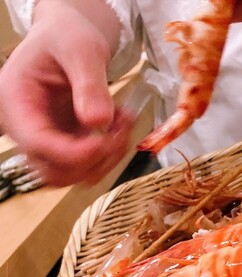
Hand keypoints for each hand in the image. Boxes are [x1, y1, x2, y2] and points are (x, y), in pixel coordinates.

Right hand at [0, 0, 133, 186]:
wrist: (70, 36)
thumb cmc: (67, 36)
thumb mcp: (81, 49)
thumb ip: (89, 85)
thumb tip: (97, 121)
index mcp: (16, 100)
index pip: (36, 143)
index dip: (72, 153)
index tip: (103, 143)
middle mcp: (27, 125)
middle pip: (52, 170)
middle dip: (91, 161)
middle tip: (119, 133)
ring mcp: (49, 137)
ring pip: (74, 174)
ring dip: (106, 159)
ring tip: (124, 124)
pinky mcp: (69, 142)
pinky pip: (90, 163)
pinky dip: (111, 152)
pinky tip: (121, 124)